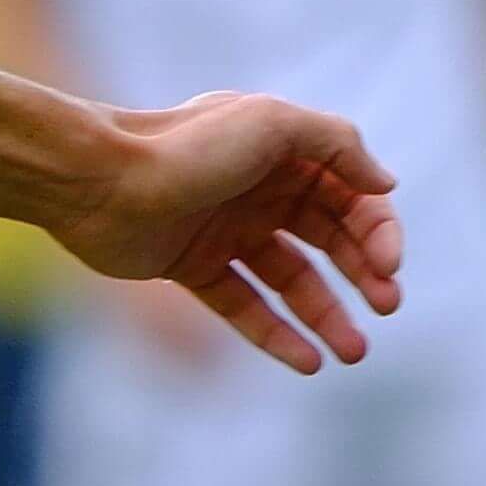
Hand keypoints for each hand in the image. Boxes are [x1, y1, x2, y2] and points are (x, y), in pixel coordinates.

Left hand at [67, 93, 401, 367]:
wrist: (97, 180)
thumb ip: (337, 144)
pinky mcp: (193, 268)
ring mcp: (227, 231)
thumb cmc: (186, 146)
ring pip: (292, 279)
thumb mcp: (273, 123)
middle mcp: (260, 189)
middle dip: (364, 275)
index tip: (388, 267)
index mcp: (284, 152)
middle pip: (329, 240)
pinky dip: (277, 334)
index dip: (379, 231)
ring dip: (327, 315)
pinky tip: (308, 362)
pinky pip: (246, 306)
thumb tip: (385, 184)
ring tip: (353, 353)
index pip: (352, 196)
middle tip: (387, 308)